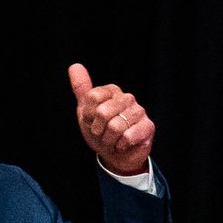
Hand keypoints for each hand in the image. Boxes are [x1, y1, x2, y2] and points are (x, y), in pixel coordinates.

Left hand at [70, 63, 155, 178]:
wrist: (116, 156)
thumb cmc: (101, 132)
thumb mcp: (86, 112)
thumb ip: (81, 89)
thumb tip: (74, 66)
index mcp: (112, 91)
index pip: (92, 97)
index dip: (88, 116)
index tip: (92, 122)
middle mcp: (127, 98)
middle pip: (102, 112)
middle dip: (98, 130)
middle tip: (102, 134)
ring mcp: (139, 111)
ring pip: (115, 127)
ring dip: (109, 140)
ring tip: (113, 140)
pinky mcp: (148, 126)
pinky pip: (127, 136)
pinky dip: (120, 145)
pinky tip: (123, 144)